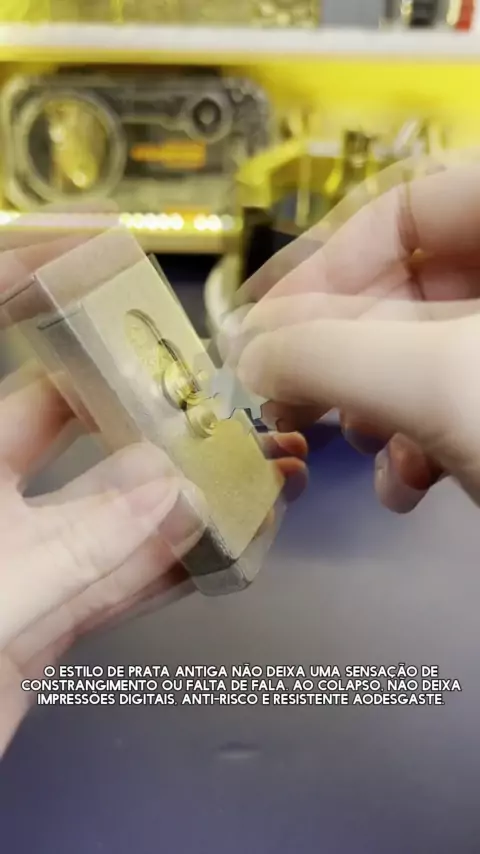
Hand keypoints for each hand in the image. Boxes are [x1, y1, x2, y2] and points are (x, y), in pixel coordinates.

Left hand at [0, 212, 307, 755]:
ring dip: (179, 484)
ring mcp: (5, 554)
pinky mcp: (37, 614)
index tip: (100, 255)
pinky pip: (118, 576)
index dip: (34, 279)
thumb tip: (170, 495)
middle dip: (140, 391)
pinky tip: (226, 540)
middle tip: (200, 379)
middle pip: (62, 410)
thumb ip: (83, 547)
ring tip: (244, 463)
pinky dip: (174, 560)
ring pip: (106, 500)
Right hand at [221, 160, 479, 511]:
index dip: (322, 262)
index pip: (401, 205)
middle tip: (281, 399)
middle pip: (402, 289)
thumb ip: (321, 354)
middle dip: (336, 356)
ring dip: (371, 408)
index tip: (263, 327)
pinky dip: (419, 440)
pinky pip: (457, 397)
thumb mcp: (425, 378)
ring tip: (349, 445)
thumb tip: (248, 356)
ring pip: (422, 353)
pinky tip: (405, 485)